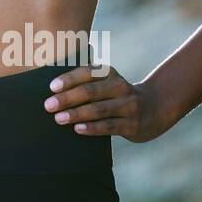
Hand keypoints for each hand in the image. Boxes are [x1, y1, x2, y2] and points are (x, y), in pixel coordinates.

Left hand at [42, 63, 170, 142]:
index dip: (69, 79)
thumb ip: (84, 84)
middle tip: (48, 106)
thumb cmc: (115, 95)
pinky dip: (92, 128)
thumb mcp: (105, 83)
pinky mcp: (132, 124)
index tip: (52, 87)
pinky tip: (78, 129)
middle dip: (67, 98)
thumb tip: (51, 92)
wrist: (154, 108)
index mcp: (109, 73)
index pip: (87, 73)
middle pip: (90, 91)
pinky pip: (109, 126)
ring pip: (99, 110)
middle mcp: (120, 87)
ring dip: (77, 114)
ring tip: (58, 119)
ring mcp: (128, 106)